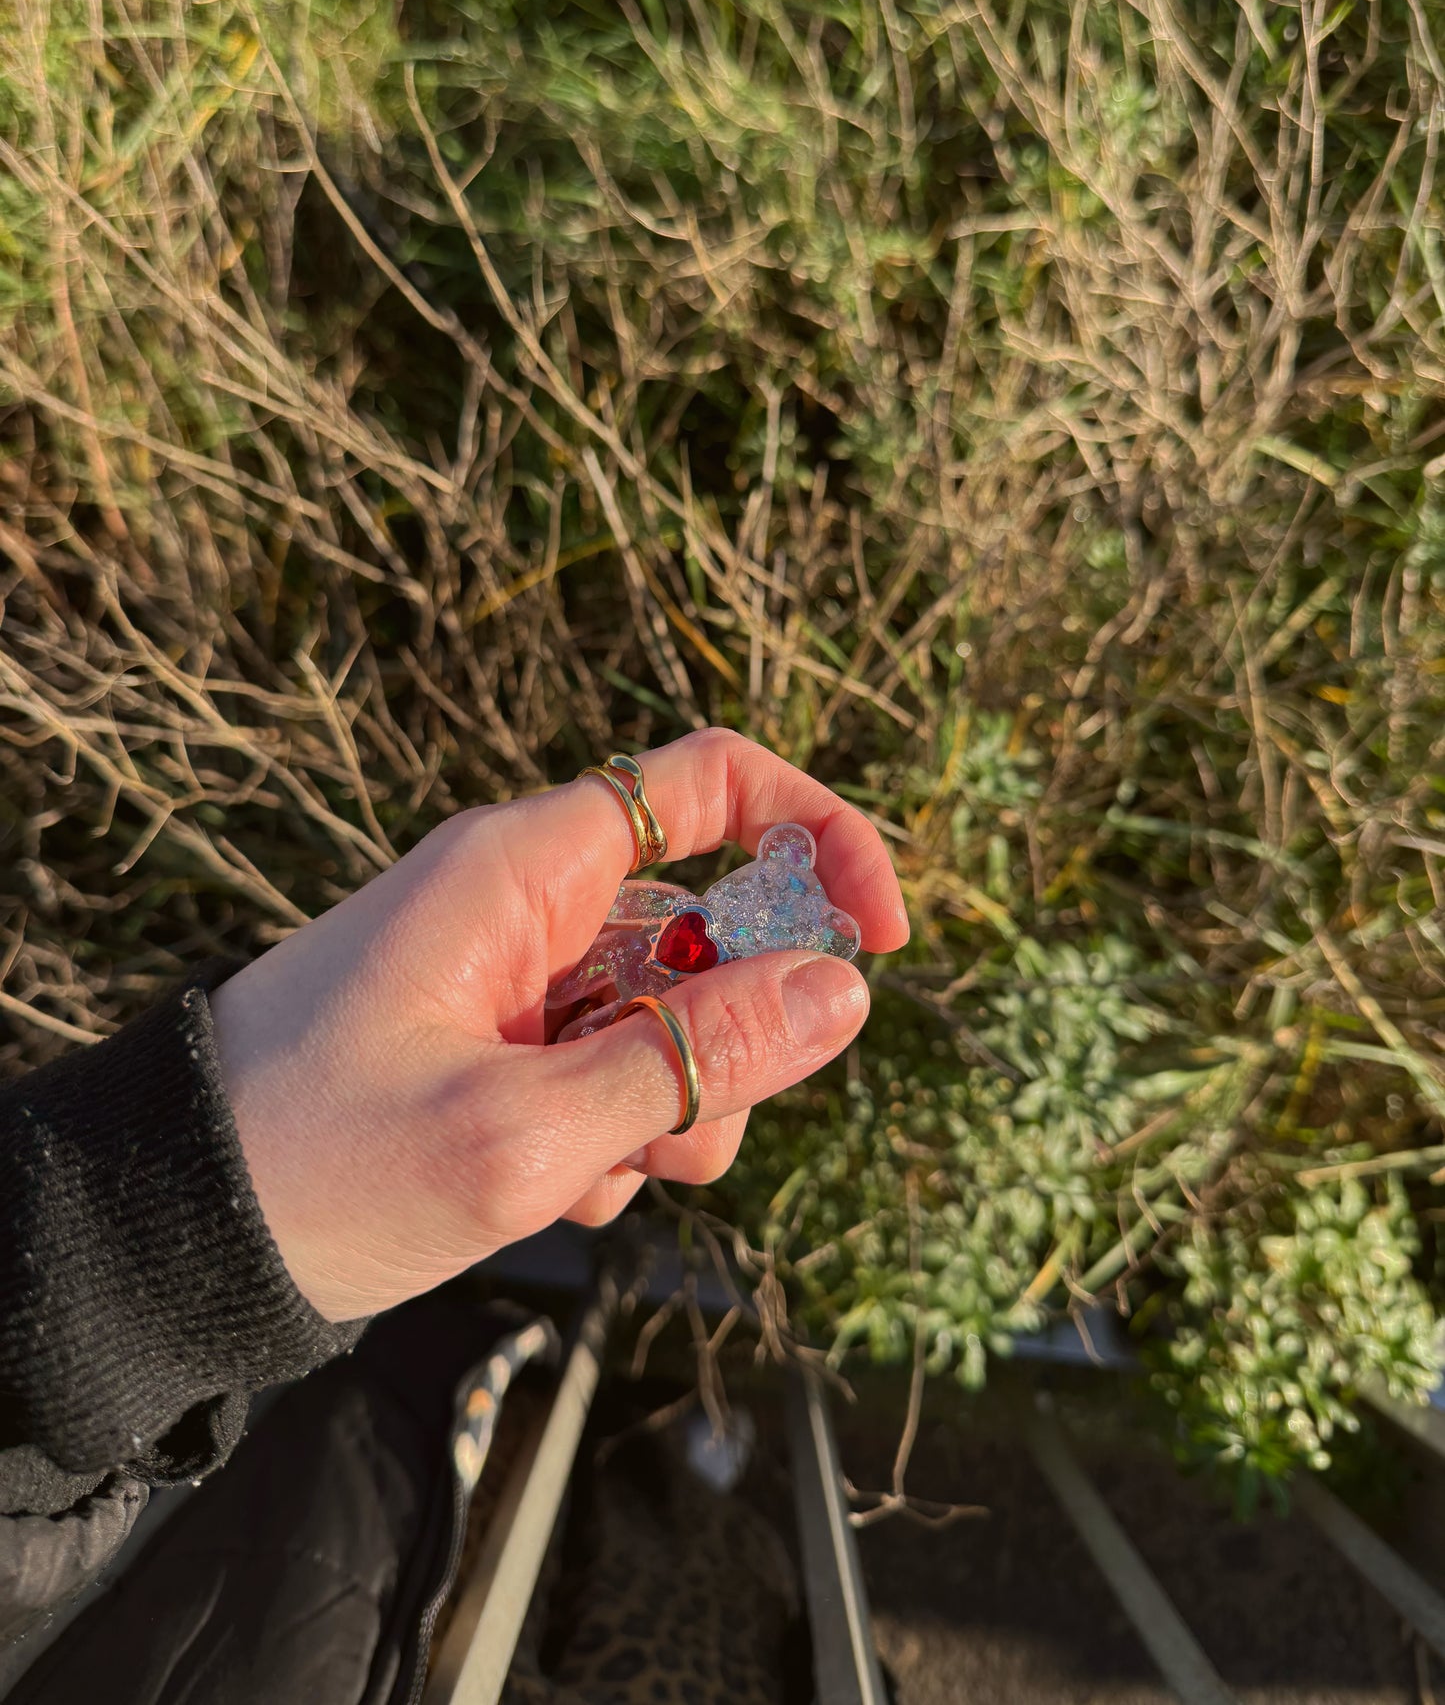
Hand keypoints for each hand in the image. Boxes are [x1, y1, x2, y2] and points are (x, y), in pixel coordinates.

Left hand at [210, 729, 908, 1320]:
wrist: (175, 1240)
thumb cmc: (320, 1164)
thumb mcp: (527, 1128)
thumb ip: (694, 1060)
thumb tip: (846, 990)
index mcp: (524, 869)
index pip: (714, 781)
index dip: (819, 834)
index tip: (878, 939)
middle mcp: (525, 903)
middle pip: (709, 926)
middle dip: (733, 1038)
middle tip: (680, 1133)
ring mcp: (512, 976)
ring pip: (668, 1015)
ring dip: (670, 1108)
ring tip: (587, 1177)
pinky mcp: (497, 1043)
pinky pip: (608, 1068)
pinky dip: (612, 1136)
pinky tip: (551, 1193)